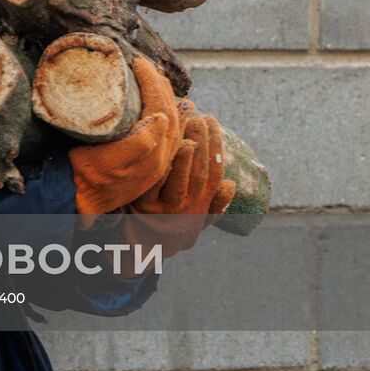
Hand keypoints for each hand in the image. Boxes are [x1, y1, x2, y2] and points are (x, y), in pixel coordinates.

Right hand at [68, 57, 184, 215]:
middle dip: (160, 85)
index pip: (161, 107)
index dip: (152, 82)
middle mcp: (160, 158)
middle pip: (169, 112)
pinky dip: (165, 112)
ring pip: (170, 121)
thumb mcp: (110, 160)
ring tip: (154, 77)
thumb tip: (163, 118)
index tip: (139, 63)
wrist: (79, 202)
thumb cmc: (87, 178)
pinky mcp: (147, 163)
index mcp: (154, 155)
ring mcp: (155, 161)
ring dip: (164, 96)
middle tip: (145, 65)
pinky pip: (165, 131)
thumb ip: (139, 143)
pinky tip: (161, 104)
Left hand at [123, 113, 236, 256]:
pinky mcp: (141, 206)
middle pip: (200, 171)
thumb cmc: (169, 230)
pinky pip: (153, 181)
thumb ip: (213, 204)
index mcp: (200, 205)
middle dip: (202, 141)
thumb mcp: (195, 221)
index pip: (214, 172)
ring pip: (180, 177)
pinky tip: (162, 145)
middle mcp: (186, 207)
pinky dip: (161, 163)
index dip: (216, 145)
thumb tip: (231, 184)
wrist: (138, 253)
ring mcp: (164, 208)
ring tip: (188, 125)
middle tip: (200, 116)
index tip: (212, 120)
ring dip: (186, 151)